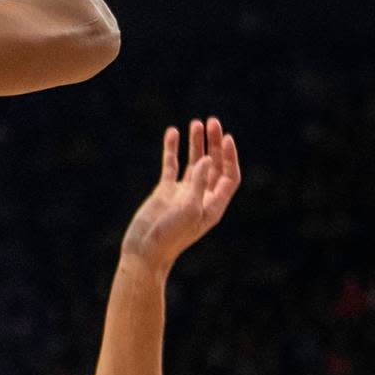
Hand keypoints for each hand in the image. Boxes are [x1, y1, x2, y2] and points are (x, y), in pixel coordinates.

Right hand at [121, 118, 239, 271]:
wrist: (144, 251)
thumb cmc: (170, 236)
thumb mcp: (189, 209)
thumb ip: (198, 183)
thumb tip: (207, 158)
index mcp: (213, 205)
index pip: (228, 176)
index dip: (230, 157)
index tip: (226, 138)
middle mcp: (201, 197)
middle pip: (214, 165)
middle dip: (214, 144)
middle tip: (212, 122)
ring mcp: (182, 193)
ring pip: (194, 162)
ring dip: (196, 143)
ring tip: (196, 123)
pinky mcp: (164, 191)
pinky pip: (171, 165)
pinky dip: (172, 149)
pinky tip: (172, 132)